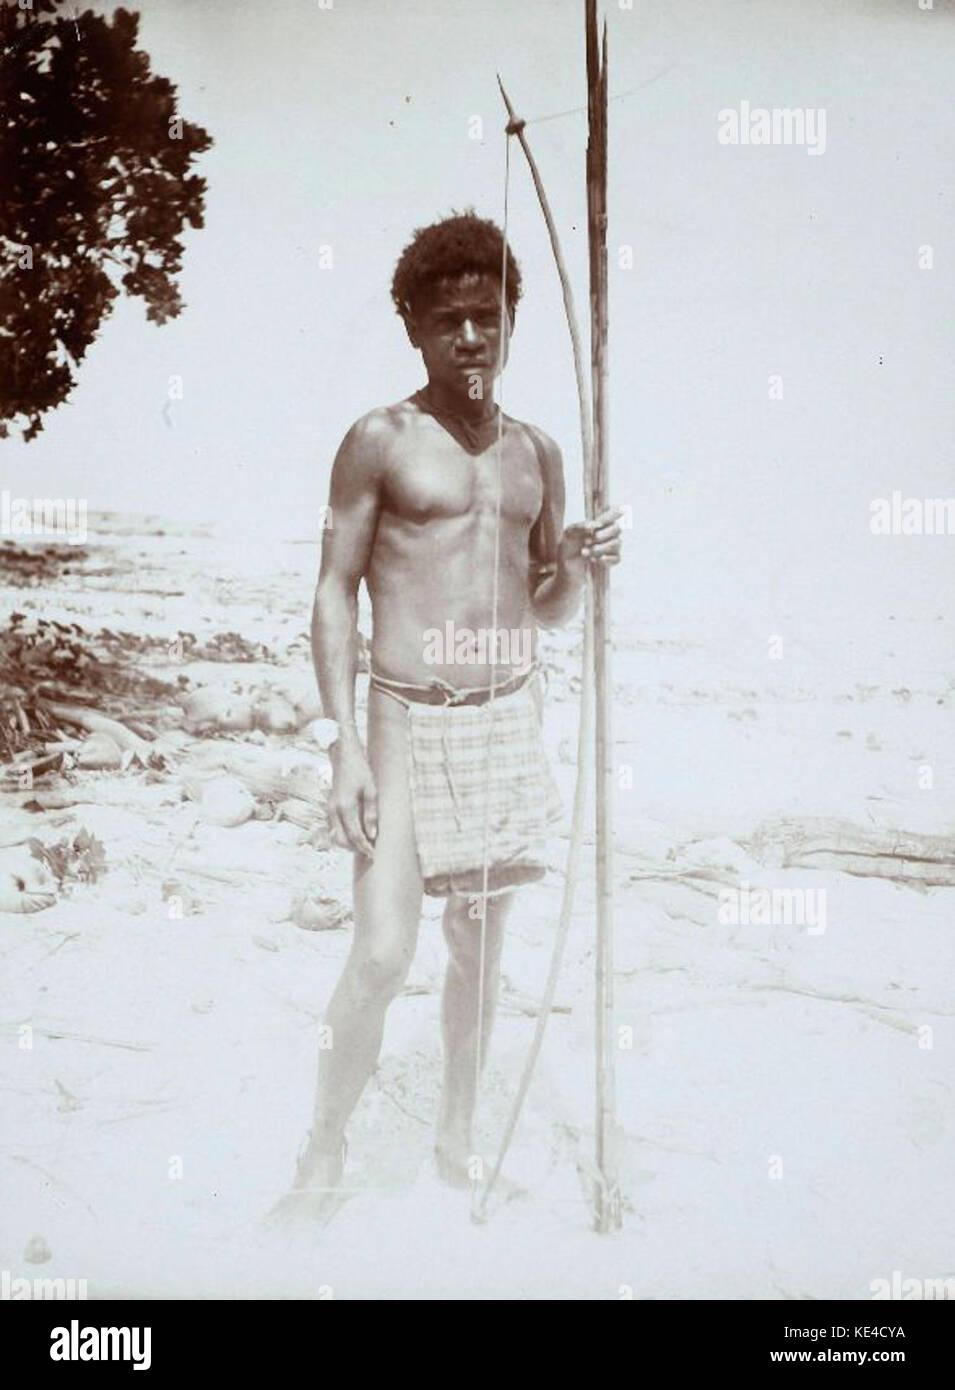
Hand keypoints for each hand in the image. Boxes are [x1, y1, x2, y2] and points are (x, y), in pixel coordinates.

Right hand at [328, 740, 377, 857]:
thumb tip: (372, 835)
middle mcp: (333, 811)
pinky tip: (357, 833)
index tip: (374, 854)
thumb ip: (371, 814)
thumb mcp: (371, 790)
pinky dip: (345, 835)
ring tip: (365, 843)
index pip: (355, 836)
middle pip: (342, 841)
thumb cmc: (360, 771)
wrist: (343, 756)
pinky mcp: (329, 809)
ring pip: (335, 837)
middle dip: (355, 848)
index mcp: (345, 807)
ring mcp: (329, 810)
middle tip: (370, 850)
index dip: (365, 847)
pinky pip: (334, 829)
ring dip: (349, 843)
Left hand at [559, 505, 623, 574]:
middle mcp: (610, 532)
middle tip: (586, 541)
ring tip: (583, 552)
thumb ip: (581, 526)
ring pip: (617, 543)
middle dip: (602, 535)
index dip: (613, 514)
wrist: (567, 562)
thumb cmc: (569, 543)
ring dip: (599, 548)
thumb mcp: (570, 532)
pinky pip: (617, 558)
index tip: (599, 522)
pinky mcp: (612, 559)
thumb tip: (596, 525)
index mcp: (601, 522)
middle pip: (617, 528)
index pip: (615, 512)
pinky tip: (593, 559)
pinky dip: (605, 559)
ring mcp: (612, 545)